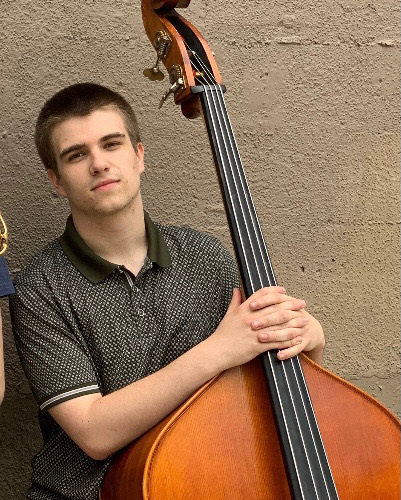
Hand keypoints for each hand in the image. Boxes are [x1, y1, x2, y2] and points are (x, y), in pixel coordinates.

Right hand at [207, 287, 324, 370]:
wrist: (217, 351)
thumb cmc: (222, 334)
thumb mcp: (228, 315)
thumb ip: (235, 301)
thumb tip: (237, 289)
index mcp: (244, 309)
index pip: (262, 295)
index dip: (274, 291)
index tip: (284, 291)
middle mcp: (251, 318)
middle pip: (276, 308)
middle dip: (291, 306)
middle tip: (302, 304)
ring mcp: (255, 332)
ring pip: (279, 325)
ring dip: (294, 323)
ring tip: (304, 321)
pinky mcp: (258, 346)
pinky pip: (277, 342)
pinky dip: (289, 340)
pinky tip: (297, 339)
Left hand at [248, 289, 324, 361]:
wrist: (311, 329)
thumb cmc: (288, 318)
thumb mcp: (276, 306)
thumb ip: (257, 300)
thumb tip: (237, 290)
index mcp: (287, 304)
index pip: (276, 298)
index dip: (263, 301)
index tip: (251, 305)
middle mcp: (295, 314)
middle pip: (280, 314)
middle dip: (266, 319)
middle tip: (252, 324)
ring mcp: (301, 328)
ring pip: (287, 331)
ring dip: (274, 335)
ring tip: (261, 338)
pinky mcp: (304, 341)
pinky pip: (296, 348)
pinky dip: (288, 352)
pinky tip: (279, 355)